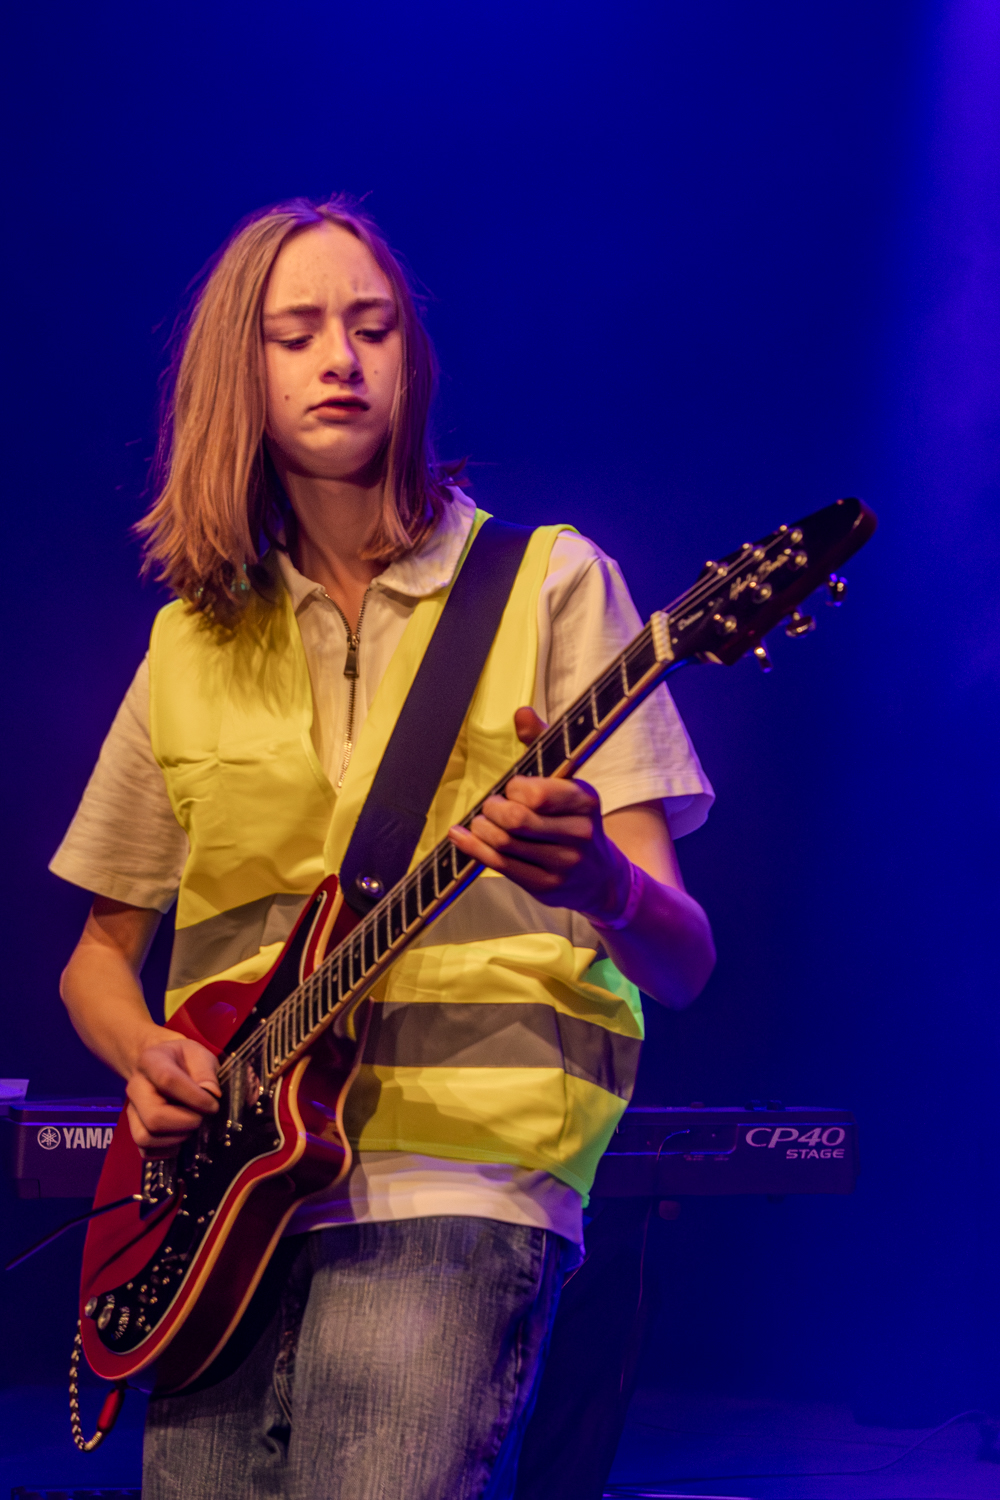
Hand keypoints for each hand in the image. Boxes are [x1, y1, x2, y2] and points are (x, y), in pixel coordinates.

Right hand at [125, 1029, 220, 1154]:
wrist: (163, 1065)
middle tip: (202, 1117)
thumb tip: (212, 1095)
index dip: (194, 1097)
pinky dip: (167, 1150)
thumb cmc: (184, 1060)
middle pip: (154, 1117)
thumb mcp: (200, 1054)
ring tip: (192, 1126)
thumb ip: (207, 1072)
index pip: (167, 1080)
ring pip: (146, 1137)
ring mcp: (132, 1111)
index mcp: (150, 1061)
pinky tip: (182, 1136)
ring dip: (177, 1138)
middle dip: (186, 1123)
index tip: (213, 1105)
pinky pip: (146, 1151)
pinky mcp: (135, 1130)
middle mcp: (135, 1088)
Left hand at [447, 707, 631, 919]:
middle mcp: (579, 833)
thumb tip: (522, 713)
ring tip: (479, 822)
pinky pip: (501, 866)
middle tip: (490, 806)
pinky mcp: (546, 887)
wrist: (602, 876)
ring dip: (481, 829)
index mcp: (585, 800)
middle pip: (517, 820)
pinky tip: (463, 837)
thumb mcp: (567, 781)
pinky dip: (475, 849)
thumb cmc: (574, 819)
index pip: (536, 793)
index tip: (511, 788)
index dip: (514, 789)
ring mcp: (564, 864)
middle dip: (493, 810)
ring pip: (505, 844)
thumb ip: (543, 744)